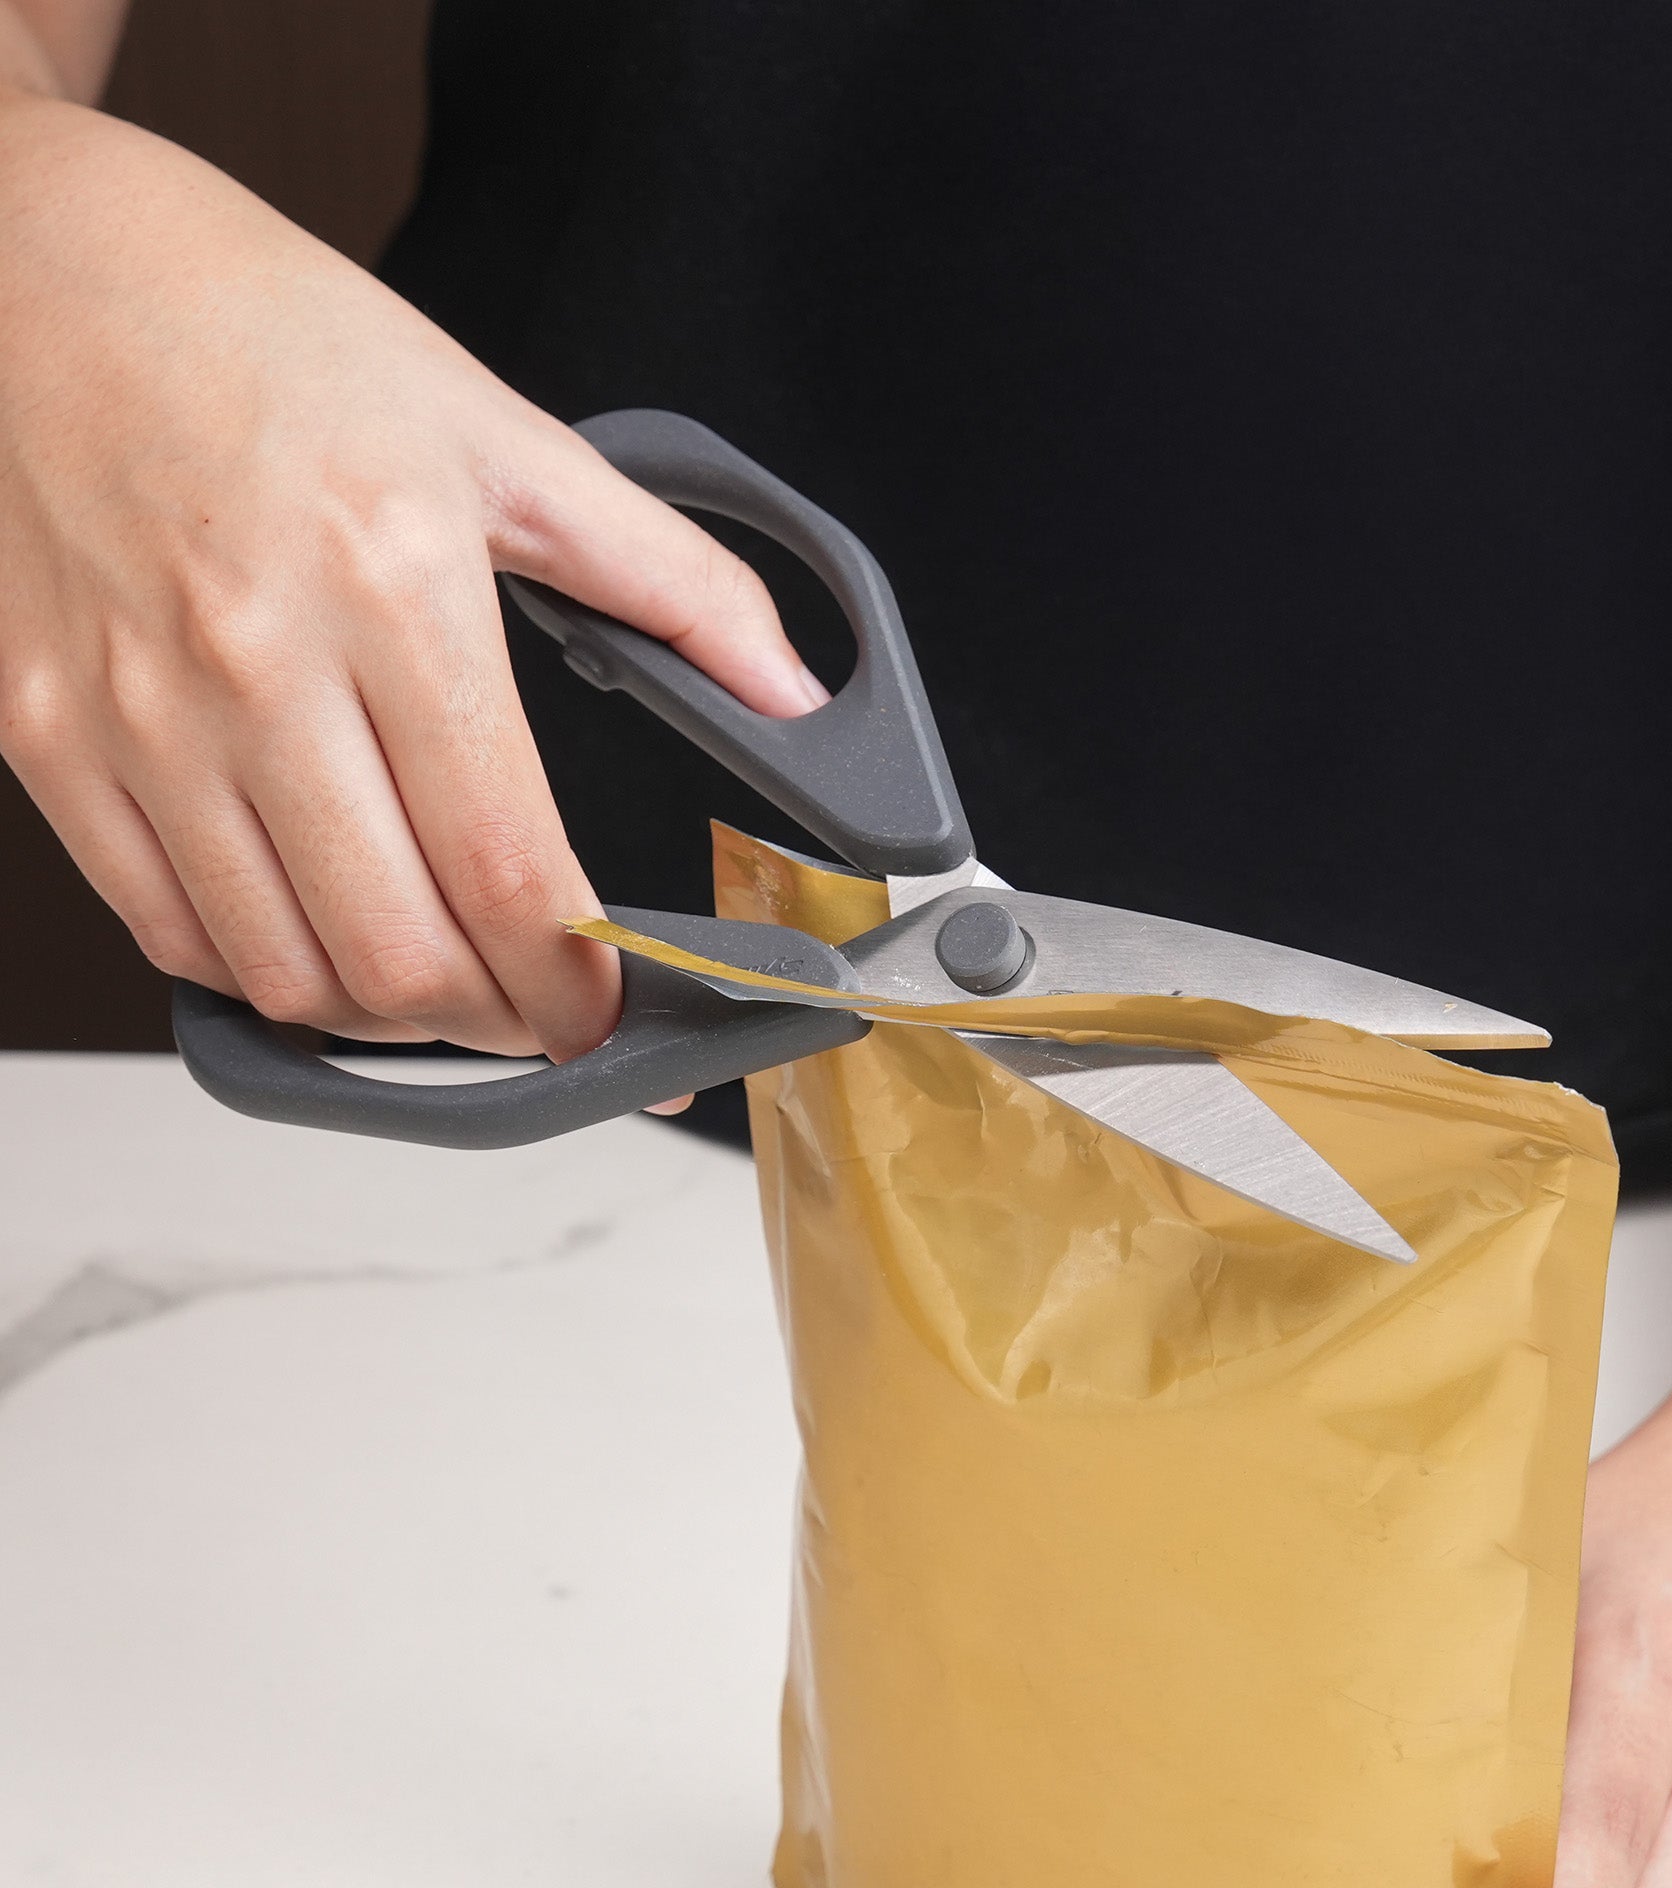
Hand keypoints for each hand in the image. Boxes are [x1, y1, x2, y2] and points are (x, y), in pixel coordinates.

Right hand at [0, 91, 821, 1061]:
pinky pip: (165, 930)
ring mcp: (132, 712)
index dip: (571, 984)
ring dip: (385, 1020)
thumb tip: (791, 691)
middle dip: (495, 1023)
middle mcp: (254, 663)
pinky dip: (260, 972)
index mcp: (394, 587)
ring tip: (442, 983)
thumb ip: (675, 582)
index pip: (504, 864)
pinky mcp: (42, 736)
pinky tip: (319, 935)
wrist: (50, 275)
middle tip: (535, 1011)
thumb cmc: (278, 345)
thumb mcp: (509, 442)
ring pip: (279, 970)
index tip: (607, 1018)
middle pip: (396, 952)